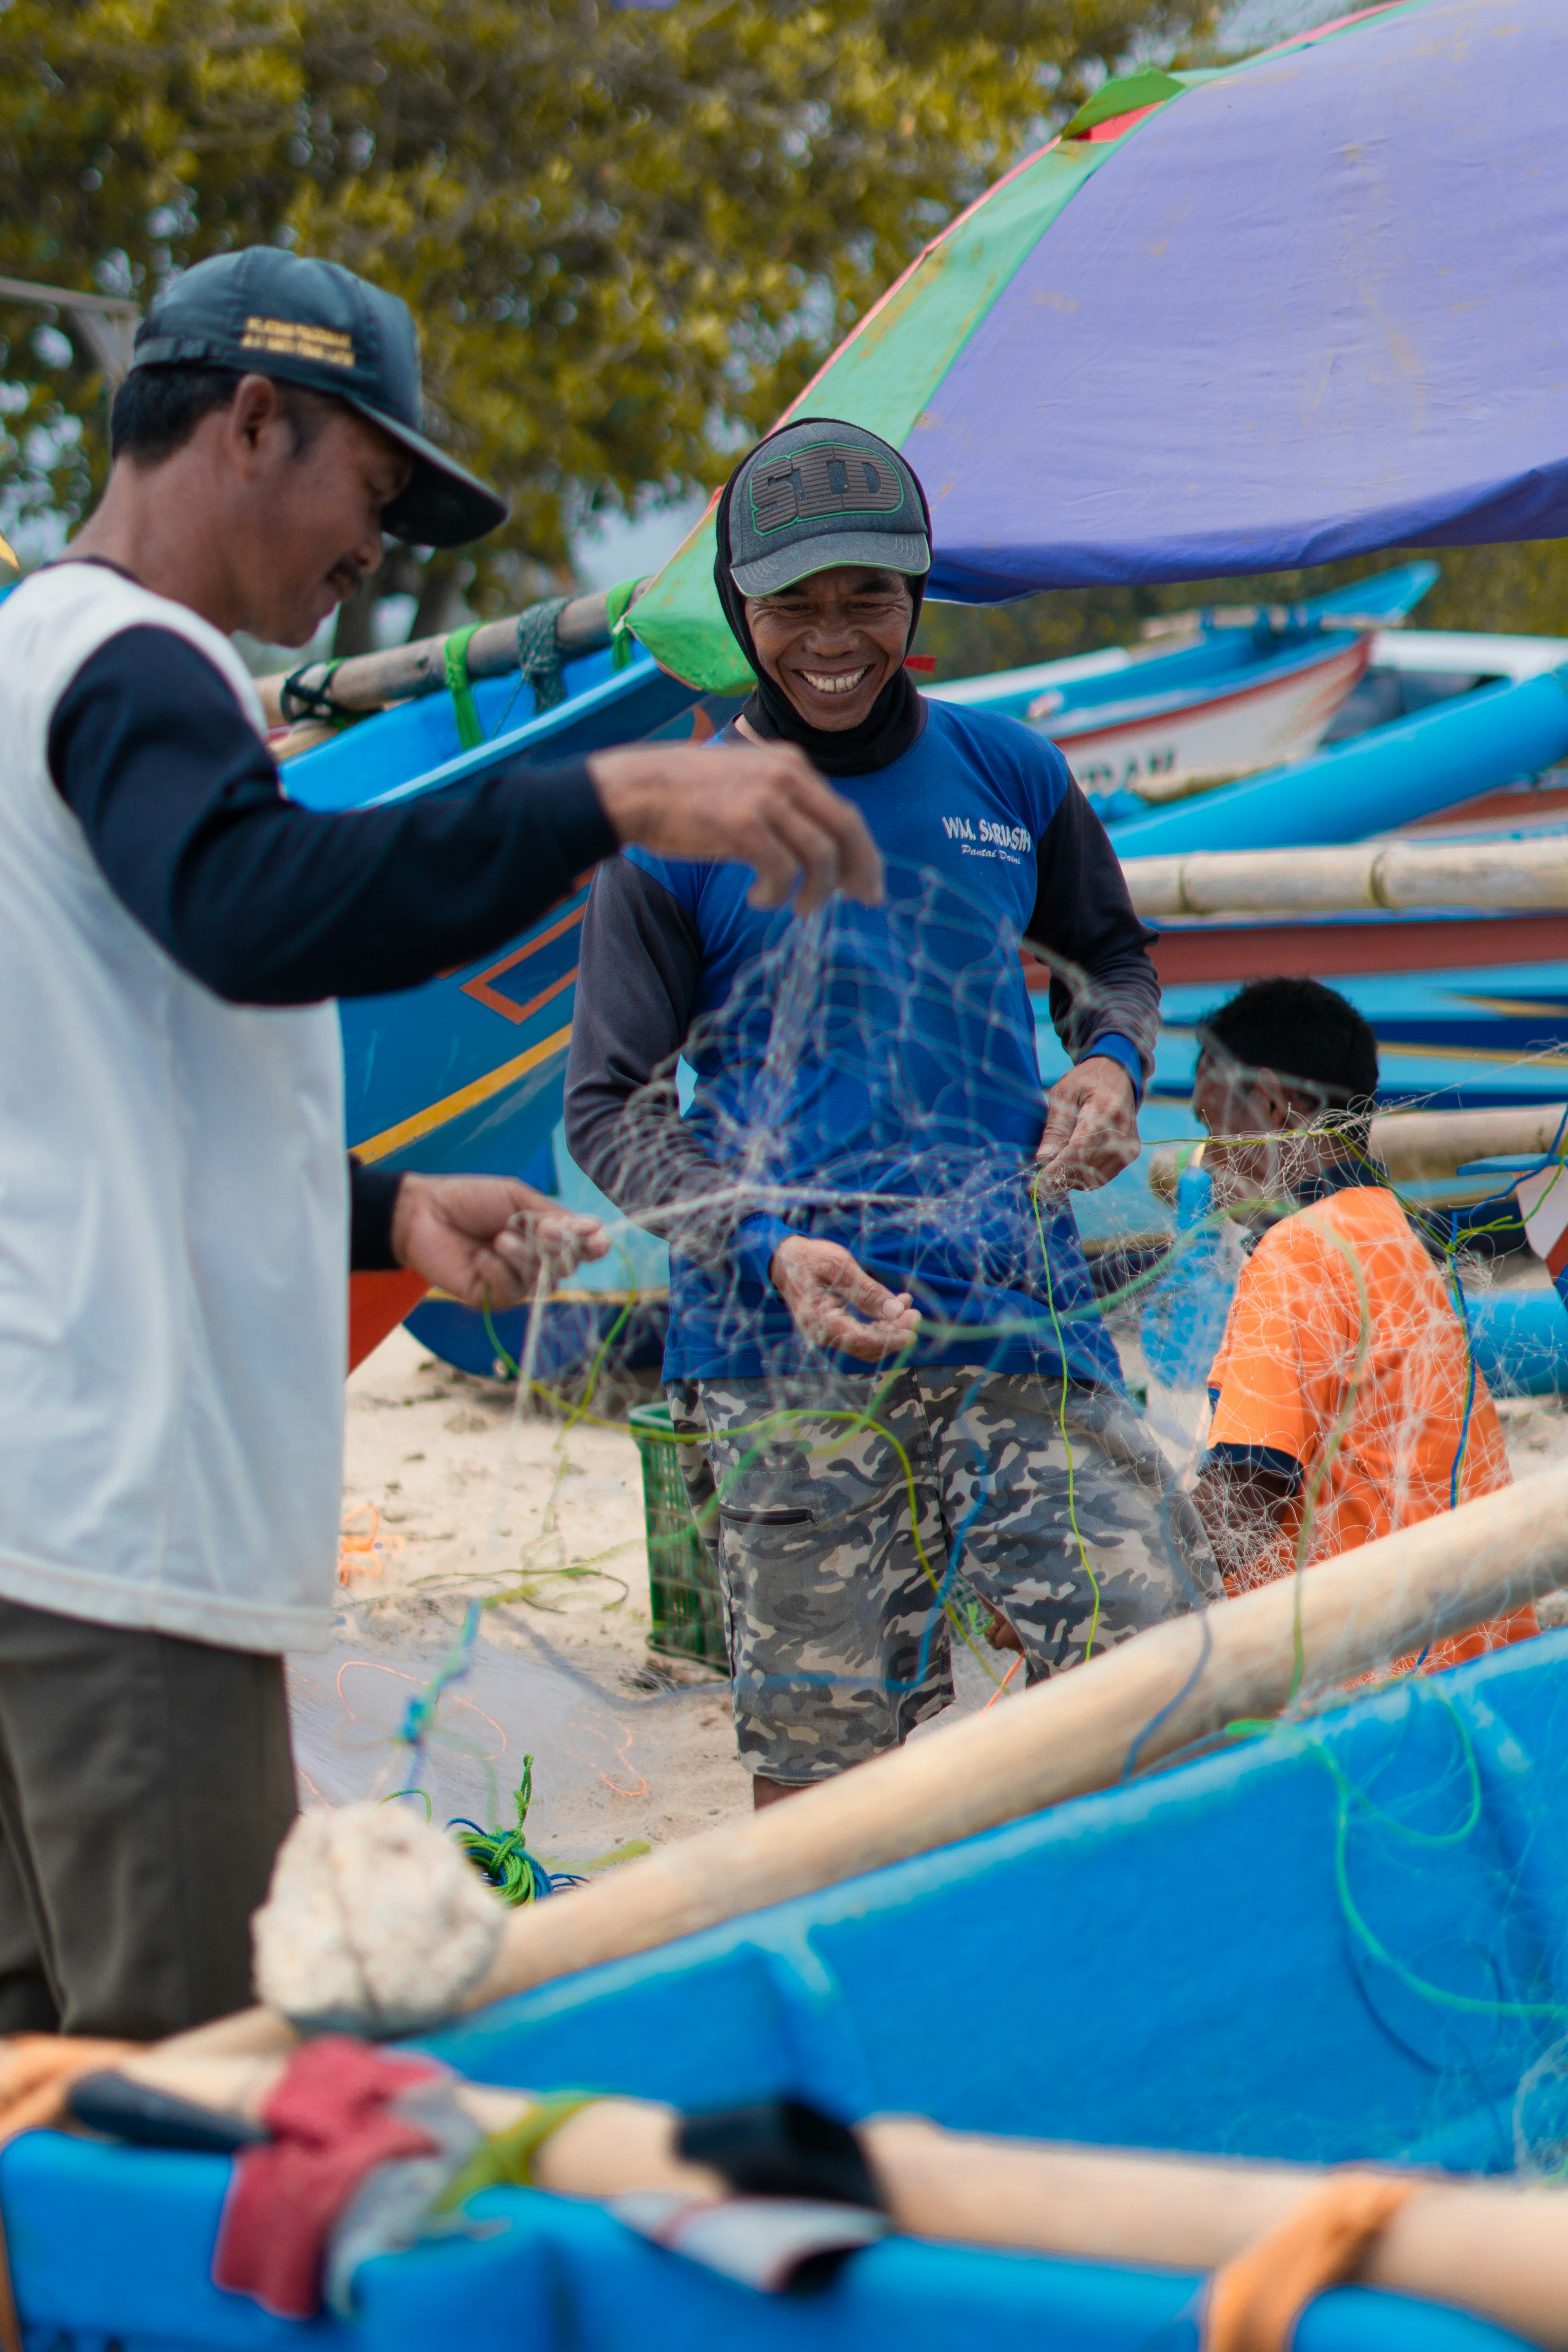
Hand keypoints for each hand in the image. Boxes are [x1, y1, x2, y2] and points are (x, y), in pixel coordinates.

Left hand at [389, 1174, 607, 1308]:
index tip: (597, 1242)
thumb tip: (595, 1229)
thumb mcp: (517, 1198)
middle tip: (541, 1230)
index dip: (593, 1246)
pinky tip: (481, 1257)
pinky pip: (512, 1292)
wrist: (425, 1213)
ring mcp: (515, 1280)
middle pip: (567, 1266)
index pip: (580, 1246)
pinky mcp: (492, 1297)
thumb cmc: (470, 1200)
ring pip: (542, 1282)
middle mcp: (535, 1260)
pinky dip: (499, 1271)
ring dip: (525, 1257)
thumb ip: (553, 1215)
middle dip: (557, 1248)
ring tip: (499, 1238)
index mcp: (545, 1233)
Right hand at [587, 741, 882, 915]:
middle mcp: (786, 774)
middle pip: (846, 830)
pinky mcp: (744, 824)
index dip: (861, 852)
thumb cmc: (686, 795)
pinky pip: (783, 871)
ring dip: (816, 891)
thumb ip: (785, 803)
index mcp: (791, 763)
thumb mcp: (747, 783)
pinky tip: (759, 899)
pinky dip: (777, 894)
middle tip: (860, 900)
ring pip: (820, 855)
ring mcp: (766, 798)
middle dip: (858, 870)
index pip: (844, 812)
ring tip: (799, 908)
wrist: (636, 790)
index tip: (864, 882)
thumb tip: (821, 847)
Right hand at [768, 1235, 920, 1361]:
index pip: (861, 1340)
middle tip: (915, 1313)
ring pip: (865, 1343)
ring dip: (889, 1329)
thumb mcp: (840, 1267)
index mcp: (821, 1320)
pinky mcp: (832, 1330)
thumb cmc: (809, 1259)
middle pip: (866, 1346)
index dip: (890, 1339)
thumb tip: (896, 1311)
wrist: (783, 1260)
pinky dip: (878, 1325)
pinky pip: (859, 1335)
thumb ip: (867, 1291)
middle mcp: (822, 1335)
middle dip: (894, 1333)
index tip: (912, 1328)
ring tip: (907, 1307)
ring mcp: (826, 1335)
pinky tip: (893, 1308)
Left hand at [1034, 1056, 1139, 1194]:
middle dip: (1060, 1178)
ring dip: (1070, 1179)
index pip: (1079, 1152)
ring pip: (1094, 1179)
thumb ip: (1055, 1127)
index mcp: (1105, 1112)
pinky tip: (1072, 1163)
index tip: (1038, 1185)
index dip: (1057, 1171)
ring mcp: (1129, 1146)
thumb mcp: (1063, 1093)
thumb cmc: (1086, 1081)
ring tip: (1055, 1165)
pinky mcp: (1130, 1155)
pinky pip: (1102, 1178)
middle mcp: (1122, 1133)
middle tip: (1039, 1179)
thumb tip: (1043, 1159)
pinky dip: (1083, 1177)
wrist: (1118, 1076)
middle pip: (1086, 1169)